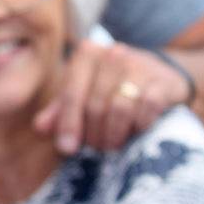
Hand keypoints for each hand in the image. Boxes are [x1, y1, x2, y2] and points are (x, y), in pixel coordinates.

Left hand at [34, 40, 190, 152]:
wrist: (159, 76)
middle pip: (94, 105)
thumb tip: (40, 128)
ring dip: (115, 134)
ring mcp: (139, 66)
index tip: (68, 148)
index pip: (71, 94)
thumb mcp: (83, 95)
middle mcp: (112, 54)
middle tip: (97, 148)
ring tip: (114, 144)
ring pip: (119, 108)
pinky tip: (137, 130)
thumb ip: (60, 111)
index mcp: (86, 55)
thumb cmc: (111, 88)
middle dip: (94, 134)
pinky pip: (147, 109)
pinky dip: (140, 125)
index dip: (68, 124)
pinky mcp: (162, 81)